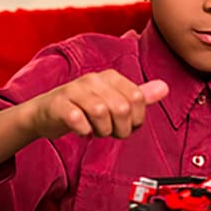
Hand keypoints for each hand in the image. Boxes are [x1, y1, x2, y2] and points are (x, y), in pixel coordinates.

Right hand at [28, 70, 168, 139]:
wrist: (44, 113)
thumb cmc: (83, 107)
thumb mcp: (113, 100)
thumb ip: (139, 96)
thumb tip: (165, 87)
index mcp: (111, 77)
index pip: (137, 98)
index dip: (136, 119)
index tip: (127, 126)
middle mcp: (94, 79)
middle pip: (121, 107)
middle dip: (121, 128)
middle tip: (111, 133)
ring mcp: (74, 90)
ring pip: (101, 113)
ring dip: (102, 130)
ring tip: (97, 132)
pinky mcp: (58, 104)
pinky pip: (77, 119)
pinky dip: (84, 131)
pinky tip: (83, 131)